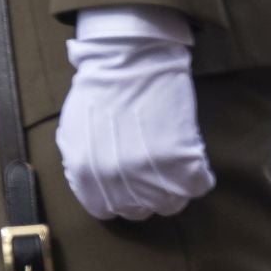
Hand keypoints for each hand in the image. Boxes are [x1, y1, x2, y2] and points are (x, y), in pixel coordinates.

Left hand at [57, 5, 214, 220]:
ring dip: (172, 188)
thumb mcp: (72, 133)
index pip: (104, 210)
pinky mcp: (182, 161)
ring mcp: (150, 173)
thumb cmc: (99, 92)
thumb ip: (79, 167)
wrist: (130, 60)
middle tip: (151, 171)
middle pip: (138, 210)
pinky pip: (197, 186)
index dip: (116, 198)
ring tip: (170, 163)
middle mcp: (115, 180)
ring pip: (170, 204)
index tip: (126, 186)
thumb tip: (93, 191)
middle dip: (144, 194)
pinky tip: (187, 156)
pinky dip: (196, 175)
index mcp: (84, 173)